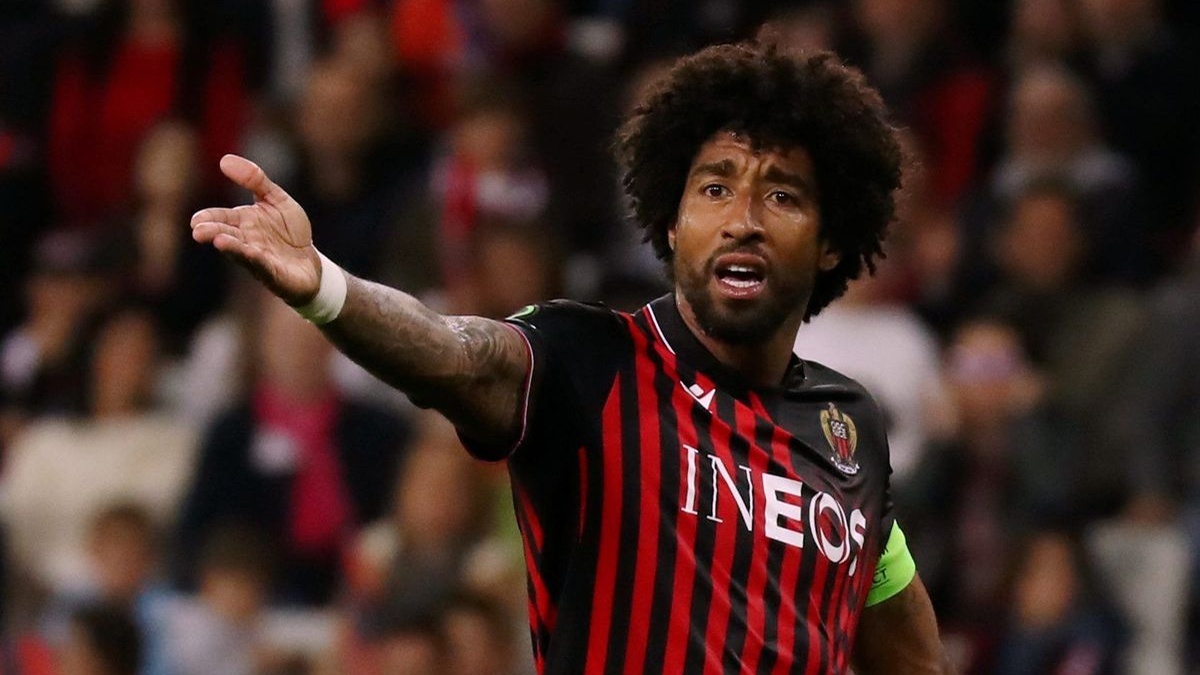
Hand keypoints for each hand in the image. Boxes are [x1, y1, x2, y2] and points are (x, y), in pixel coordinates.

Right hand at [191, 155, 320, 304]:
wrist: (311, 262)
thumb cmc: (289, 231)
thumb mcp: (277, 200)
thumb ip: (255, 180)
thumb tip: (225, 159)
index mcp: (244, 222)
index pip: (221, 218)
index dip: (209, 218)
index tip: (196, 219)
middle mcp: (247, 241)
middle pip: (227, 236)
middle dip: (213, 233)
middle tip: (198, 232)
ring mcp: (260, 260)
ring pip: (242, 253)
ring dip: (232, 248)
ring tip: (219, 241)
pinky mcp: (275, 274)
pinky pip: (266, 267)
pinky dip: (259, 260)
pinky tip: (253, 253)